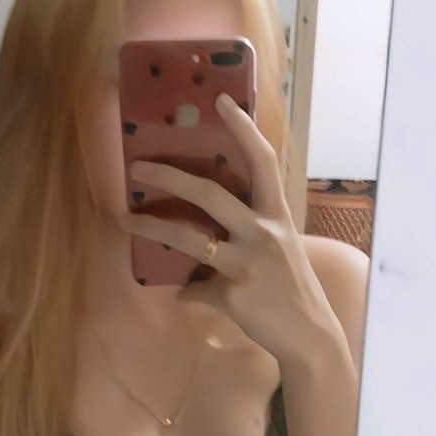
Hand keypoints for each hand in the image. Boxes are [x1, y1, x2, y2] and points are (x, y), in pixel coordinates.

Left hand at [117, 93, 338, 363]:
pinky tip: (185, 295)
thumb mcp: (279, 246)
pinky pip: (195, 287)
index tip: (221, 100)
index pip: (262, 161)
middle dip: (168, 177)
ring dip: (152, 227)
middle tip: (137, 167)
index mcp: (276, 214)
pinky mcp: (233, 295)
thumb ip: (249, 228)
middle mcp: (263, 232)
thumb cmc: (291, 286)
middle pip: (210, 193)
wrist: (310, 335)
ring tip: (125, 220)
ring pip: (189, 239)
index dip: (243, 129)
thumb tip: (205, 221)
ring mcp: (247, 263)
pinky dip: (187, 291)